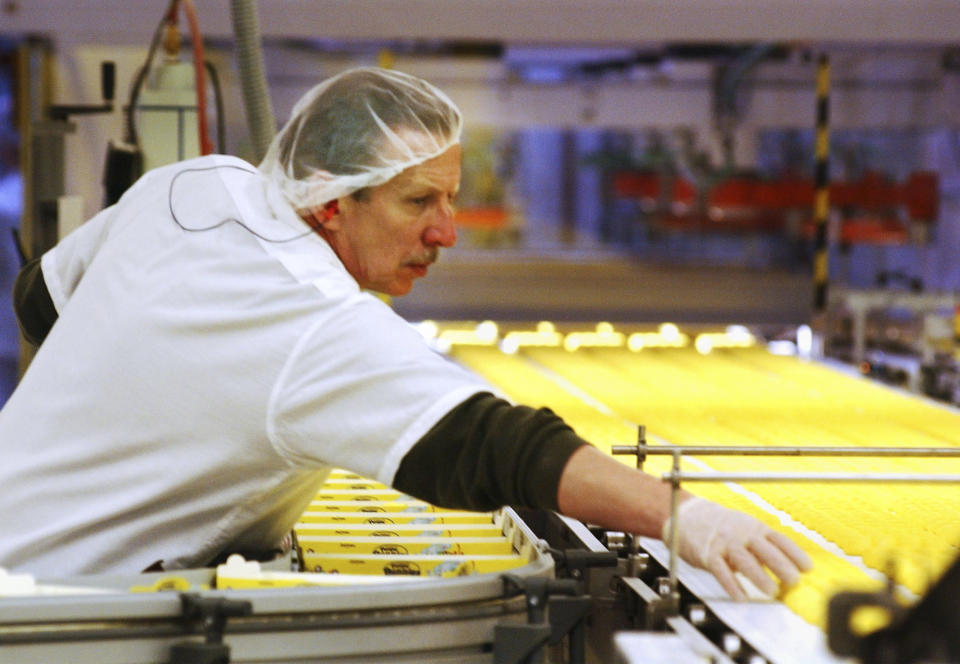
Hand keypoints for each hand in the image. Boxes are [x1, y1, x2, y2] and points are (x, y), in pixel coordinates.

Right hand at [662, 496, 812, 599]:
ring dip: (759, 575)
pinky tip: (740, 596)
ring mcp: (724, 542)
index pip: (779, 540)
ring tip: (771, 591)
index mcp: (754, 528)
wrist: (687, 515)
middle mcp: (741, 533)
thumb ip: (762, 547)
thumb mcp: (745, 529)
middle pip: (764, 549)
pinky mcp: (708, 553)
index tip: (808, 568)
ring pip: (744, 559)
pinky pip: (721, 570)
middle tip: (794, 581)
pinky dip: (731, 584)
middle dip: (781, 565)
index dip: (794, 553)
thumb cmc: (720, 526)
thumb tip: (785, 568)